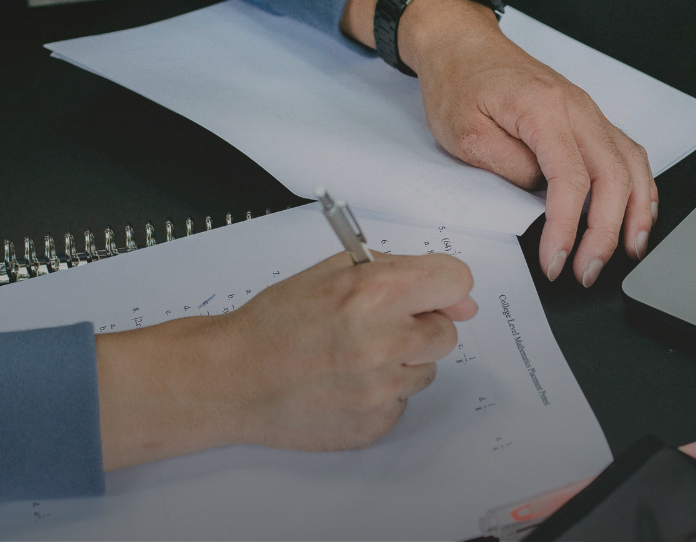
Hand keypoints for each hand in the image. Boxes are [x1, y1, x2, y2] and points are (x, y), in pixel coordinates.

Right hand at [96, 252, 476, 470]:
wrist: (233, 379)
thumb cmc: (276, 321)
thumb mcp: (333, 272)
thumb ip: (399, 272)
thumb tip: (462, 299)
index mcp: (377, 293)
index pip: (456, 280)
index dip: (443, 285)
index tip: (429, 293)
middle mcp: (385, 342)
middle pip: (447, 332)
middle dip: (420, 325)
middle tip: (377, 326)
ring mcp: (381, 389)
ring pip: (426, 369)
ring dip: (401, 361)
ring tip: (352, 356)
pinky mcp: (375, 423)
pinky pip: (402, 402)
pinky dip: (381, 392)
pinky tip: (345, 383)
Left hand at [341, 0, 657, 286]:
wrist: (461, 43)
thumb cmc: (459, 82)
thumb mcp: (464, 134)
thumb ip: (507, 168)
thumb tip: (540, 197)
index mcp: (544, 110)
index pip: (571, 180)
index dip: (567, 228)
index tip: (557, 261)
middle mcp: (577, 108)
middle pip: (613, 177)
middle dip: (606, 232)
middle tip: (589, 270)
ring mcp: (587, 111)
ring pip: (631, 164)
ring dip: (636, 211)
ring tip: (629, 249)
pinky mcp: (587, 118)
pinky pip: (627, 153)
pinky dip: (640, 186)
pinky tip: (638, 211)